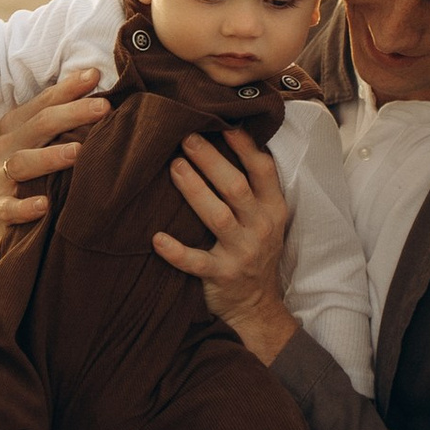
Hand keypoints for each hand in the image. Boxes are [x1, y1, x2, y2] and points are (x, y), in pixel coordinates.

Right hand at [0, 63, 108, 230]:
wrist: (11, 214)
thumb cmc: (40, 169)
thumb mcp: (49, 141)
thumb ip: (68, 118)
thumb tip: (99, 83)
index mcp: (16, 125)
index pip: (43, 103)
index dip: (69, 89)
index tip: (96, 76)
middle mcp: (5, 147)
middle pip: (38, 127)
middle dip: (72, 115)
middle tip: (104, 108)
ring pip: (22, 163)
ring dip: (50, 157)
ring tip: (78, 152)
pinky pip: (8, 208)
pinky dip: (24, 207)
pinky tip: (44, 205)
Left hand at [155, 127, 296, 361]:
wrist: (257, 305)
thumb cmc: (255, 250)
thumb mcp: (266, 218)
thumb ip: (254, 187)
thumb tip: (228, 138)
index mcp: (273, 209)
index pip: (263, 170)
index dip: (244, 146)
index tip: (223, 124)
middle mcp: (261, 228)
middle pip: (236, 187)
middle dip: (210, 160)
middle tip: (185, 138)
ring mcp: (242, 253)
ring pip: (216, 217)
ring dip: (193, 190)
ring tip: (174, 167)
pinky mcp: (221, 275)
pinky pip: (196, 262)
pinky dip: (175, 251)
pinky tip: (156, 238)